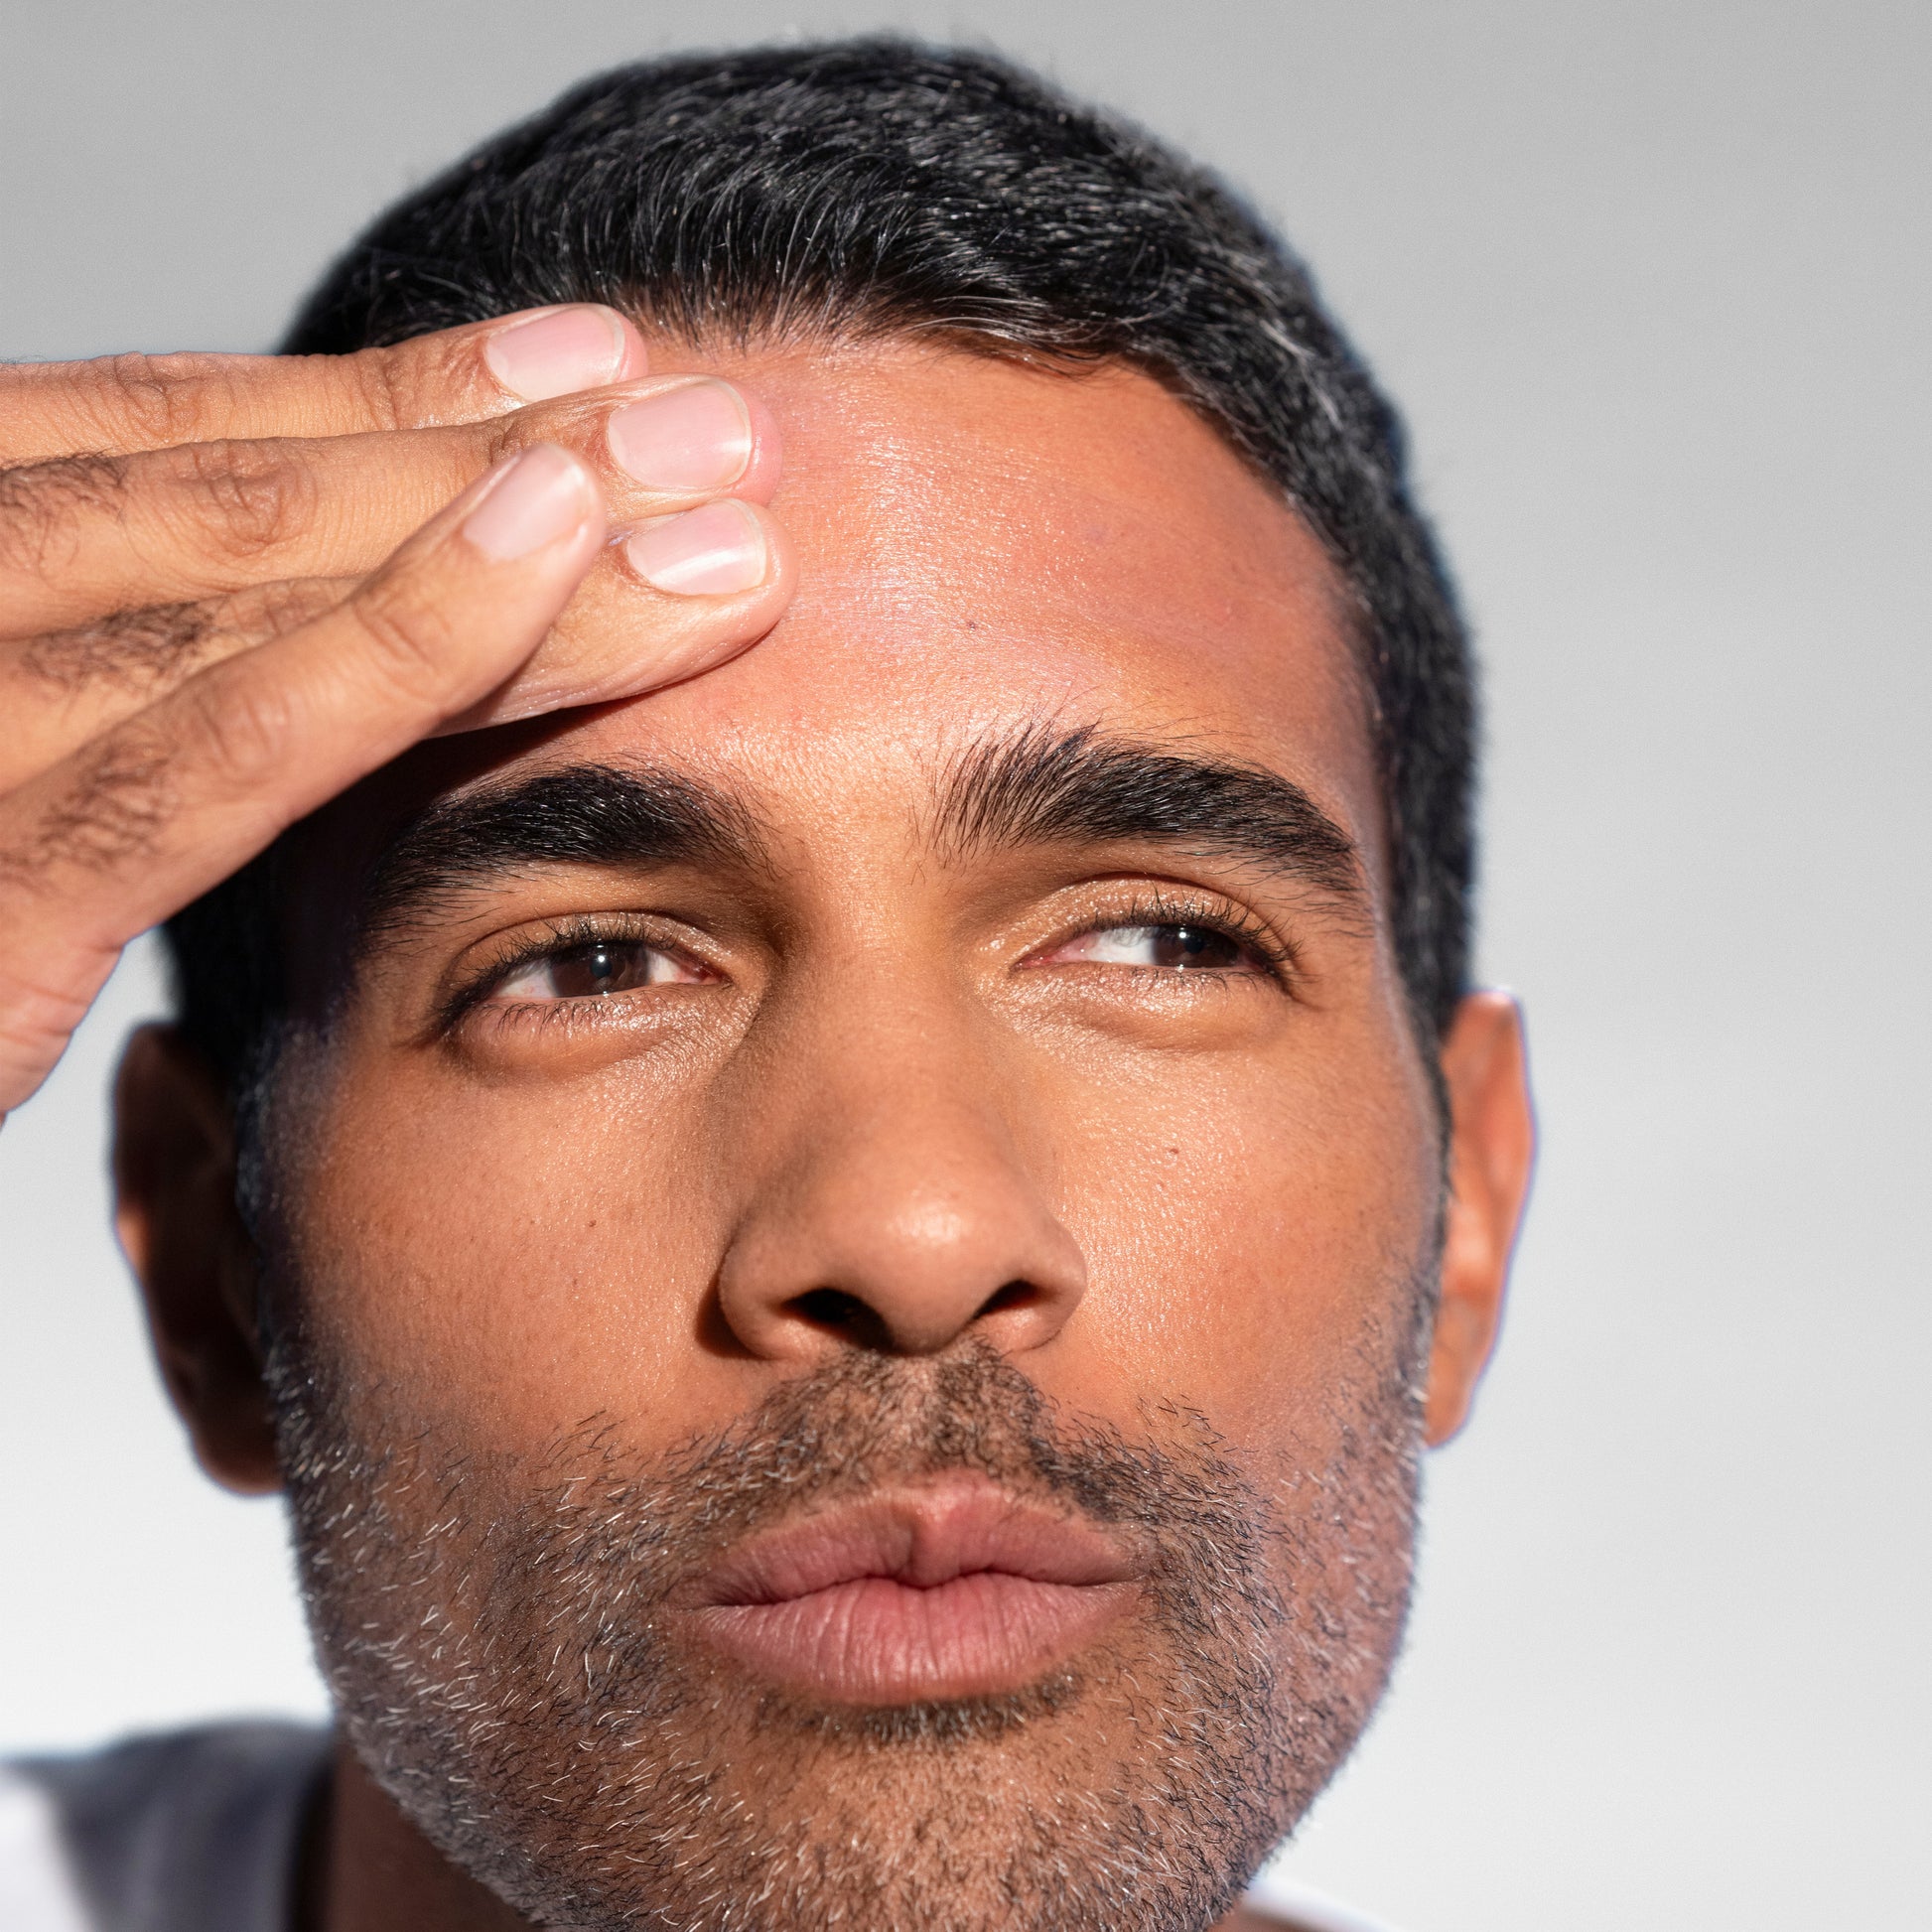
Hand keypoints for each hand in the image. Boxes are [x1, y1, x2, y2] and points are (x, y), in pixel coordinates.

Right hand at [0, 305, 793, 1118]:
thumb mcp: (8, 800)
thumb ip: (104, 710)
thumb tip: (301, 636)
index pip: (165, 450)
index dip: (388, 404)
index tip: (587, 377)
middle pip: (234, 497)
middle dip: (493, 451)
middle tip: (722, 424)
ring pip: (241, 587)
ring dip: (501, 530)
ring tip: (711, 489)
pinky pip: (201, 751)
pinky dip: (383, 647)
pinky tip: (545, 566)